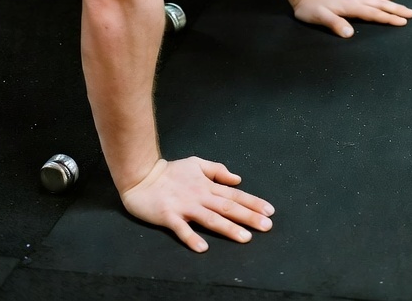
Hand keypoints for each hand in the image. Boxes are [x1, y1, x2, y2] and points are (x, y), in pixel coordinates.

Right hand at [121, 157, 273, 251]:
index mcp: (207, 185)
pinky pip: (181, 229)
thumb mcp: (196, 163)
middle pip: (228, 207)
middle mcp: (199, 196)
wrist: (141, 177)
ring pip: (210, 219)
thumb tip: (237, 179)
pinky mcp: (168, 216)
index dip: (253, 202)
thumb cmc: (170, 172)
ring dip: (229, 228)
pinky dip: (192, 238)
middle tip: (267, 226)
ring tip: (245, 237)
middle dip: (249, 216)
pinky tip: (203, 248)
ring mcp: (184, 206)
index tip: (270, 211)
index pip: (234, 195)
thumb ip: (217, 170)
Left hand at [291, 0, 411, 37]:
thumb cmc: (311, 8)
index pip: (373, 14)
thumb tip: (349, 34)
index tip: (402, 22)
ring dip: (393, 4)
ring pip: (378, 0)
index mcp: (351, 7)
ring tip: (406, 7)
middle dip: (396, 11)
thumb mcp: (319, 17)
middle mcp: (356, 0)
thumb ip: (334, 24)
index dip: (388, 18)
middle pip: (380, 6)